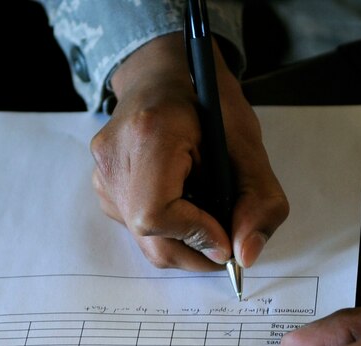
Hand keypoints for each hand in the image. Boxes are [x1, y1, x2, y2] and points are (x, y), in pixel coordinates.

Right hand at [90, 33, 287, 270]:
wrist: (165, 75)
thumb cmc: (207, 103)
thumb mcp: (248, 145)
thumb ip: (259, 201)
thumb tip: (245, 255)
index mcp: (149, 135)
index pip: (156, 214)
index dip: (195, 234)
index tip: (226, 233)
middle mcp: (113, 157)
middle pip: (150, 237)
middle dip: (196, 249)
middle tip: (227, 237)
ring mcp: (102, 174)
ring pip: (144, 241)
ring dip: (185, 240)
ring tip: (206, 210)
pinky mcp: (103, 187)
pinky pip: (137, 230)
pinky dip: (170, 230)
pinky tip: (185, 202)